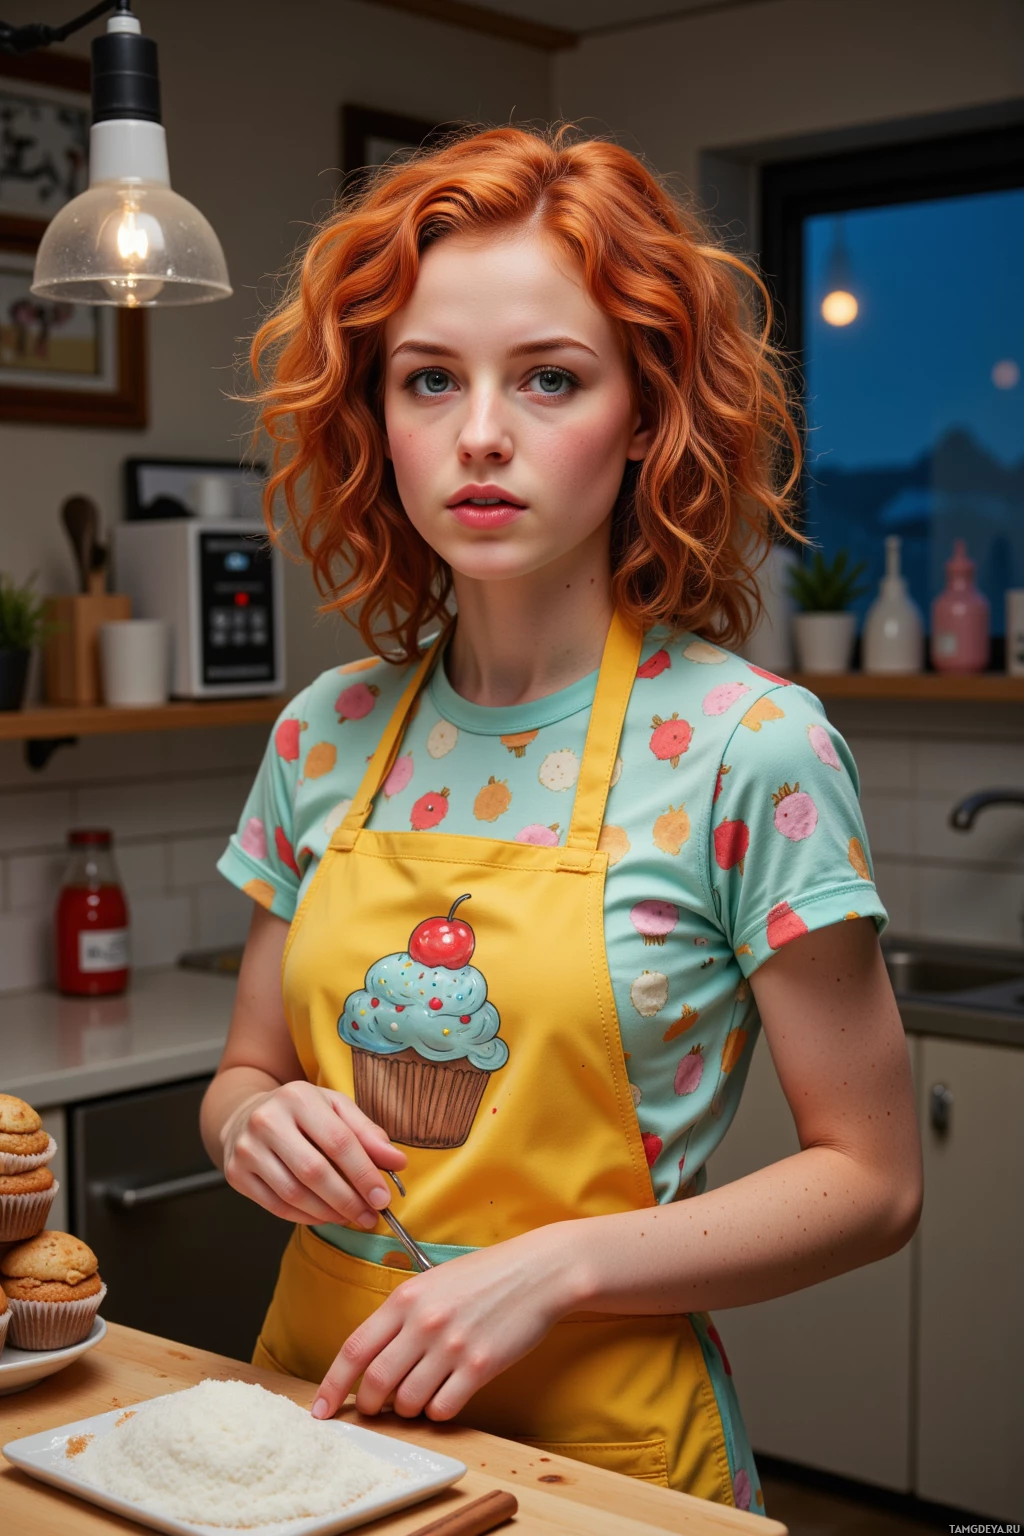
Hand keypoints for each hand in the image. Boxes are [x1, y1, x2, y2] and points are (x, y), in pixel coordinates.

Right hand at [221, 1080, 406, 1227]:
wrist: (246, 1115)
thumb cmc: (300, 1113)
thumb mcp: (335, 1109)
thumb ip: (367, 1133)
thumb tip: (397, 1162)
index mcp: (298, 1097)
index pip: (338, 1141)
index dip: (364, 1173)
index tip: (383, 1197)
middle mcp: (268, 1121)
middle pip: (315, 1171)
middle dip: (348, 1199)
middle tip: (370, 1215)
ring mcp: (247, 1149)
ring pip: (294, 1193)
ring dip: (329, 1212)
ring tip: (350, 1216)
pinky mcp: (236, 1174)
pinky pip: (276, 1206)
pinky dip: (305, 1217)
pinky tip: (324, 1216)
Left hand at [311, 1223, 579, 1422]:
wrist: (538, 1272)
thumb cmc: (486, 1275)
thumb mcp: (433, 1281)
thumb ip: (402, 1314)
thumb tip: (373, 1356)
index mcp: (406, 1298)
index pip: (354, 1348)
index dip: (331, 1385)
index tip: (320, 1409)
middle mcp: (424, 1322)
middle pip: (376, 1382)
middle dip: (369, 1405)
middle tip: (374, 1410)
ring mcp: (452, 1346)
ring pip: (408, 1401)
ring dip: (407, 1409)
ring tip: (418, 1396)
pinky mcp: (480, 1367)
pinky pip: (443, 1408)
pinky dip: (438, 1412)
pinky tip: (447, 1395)